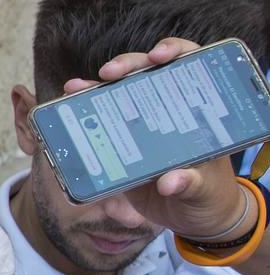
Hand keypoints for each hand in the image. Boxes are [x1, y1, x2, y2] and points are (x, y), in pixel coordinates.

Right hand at [64, 37, 246, 236]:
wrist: (193, 221)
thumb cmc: (209, 199)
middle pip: (148, 74)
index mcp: (196, 114)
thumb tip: (170, 181)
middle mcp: (168, 113)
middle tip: (109, 72)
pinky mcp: (124, 147)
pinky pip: (102, 126)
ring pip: (119, 95)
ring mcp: (143, 128)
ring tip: (75, 87)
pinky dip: (83, 115)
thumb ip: (192, 184)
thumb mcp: (204, 191)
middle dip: (128, 65)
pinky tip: (67, 108)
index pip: (189, 69)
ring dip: (95, 86)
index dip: (175, 53)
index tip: (159, 56)